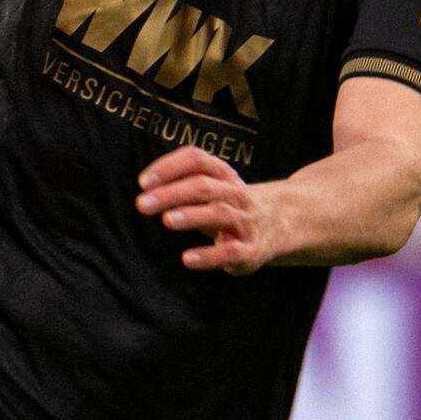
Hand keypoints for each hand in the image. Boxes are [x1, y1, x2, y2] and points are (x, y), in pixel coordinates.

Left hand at [140, 145, 284, 272]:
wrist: (278, 224)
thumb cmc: (228, 204)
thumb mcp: (210, 187)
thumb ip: (181, 185)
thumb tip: (146, 191)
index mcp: (222, 175)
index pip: (197, 160)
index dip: (169, 167)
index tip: (143, 182)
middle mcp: (235, 194)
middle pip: (203, 186)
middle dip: (171, 194)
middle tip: (142, 204)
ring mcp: (244, 221)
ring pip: (219, 213)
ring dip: (192, 215)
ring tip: (167, 220)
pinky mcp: (250, 250)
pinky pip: (231, 251)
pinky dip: (209, 256)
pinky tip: (187, 259)